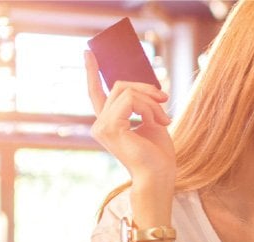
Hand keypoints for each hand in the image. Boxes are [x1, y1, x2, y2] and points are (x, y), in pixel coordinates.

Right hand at [85, 50, 175, 187]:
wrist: (159, 176)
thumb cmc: (159, 155)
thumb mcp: (152, 121)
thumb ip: (143, 104)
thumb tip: (146, 86)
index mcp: (109, 123)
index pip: (96, 93)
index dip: (92, 72)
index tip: (88, 53)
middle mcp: (100, 124)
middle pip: (121, 86)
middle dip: (147, 90)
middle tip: (165, 101)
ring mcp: (101, 126)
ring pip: (128, 91)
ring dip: (152, 102)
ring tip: (165, 119)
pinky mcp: (109, 127)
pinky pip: (131, 100)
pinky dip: (148, 108)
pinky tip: (156, 123)